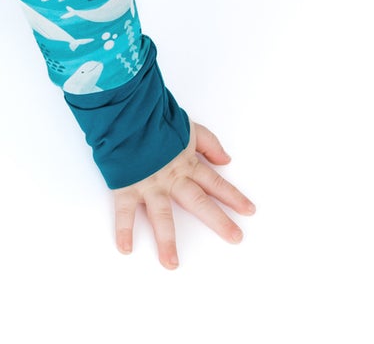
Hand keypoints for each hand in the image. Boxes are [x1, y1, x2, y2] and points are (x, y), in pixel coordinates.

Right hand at [112, 121, 254, 268]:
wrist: (123, 109)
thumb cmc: (152, 115)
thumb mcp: (185, 124)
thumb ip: (208, 142)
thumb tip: (226, 160)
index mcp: (185, 162)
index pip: (214, 182)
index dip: (233, 196)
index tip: (249, 211)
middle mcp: (170, 176)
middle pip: (198, 202)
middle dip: (218, 220)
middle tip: (236, 238)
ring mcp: (149, 183)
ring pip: (161, 215)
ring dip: (167, 241)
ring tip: (172, 264)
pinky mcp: (126, 184)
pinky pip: (124, 211)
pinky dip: (124, 229)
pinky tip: (125, 247)